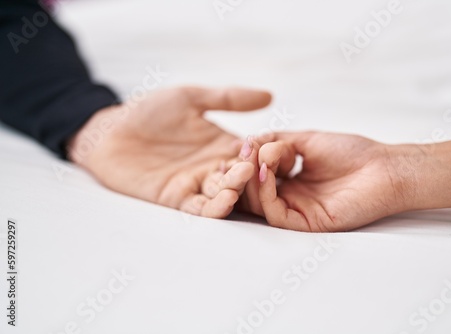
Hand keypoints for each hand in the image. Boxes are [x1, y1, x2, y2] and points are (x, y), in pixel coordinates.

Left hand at [68, 86, 270, 217]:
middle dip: (253, 174)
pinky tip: (225, 200)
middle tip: (262, 167)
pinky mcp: (176, 198)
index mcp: (222, 145)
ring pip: (225, 193)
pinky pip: (200, 208)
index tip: (280, 149)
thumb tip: (270, 96)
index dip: (266, 152)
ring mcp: (196, 184)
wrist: (110, 131)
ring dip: (236, 189)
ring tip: (242, 179)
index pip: (253, 153)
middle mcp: (214, 167)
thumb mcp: (191, 98)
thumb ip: (228, 98)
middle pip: (243, 177)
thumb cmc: (148, 111)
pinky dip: (215, 208)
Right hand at [243, 132, 411, 231]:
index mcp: (290, 181)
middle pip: (252, 193)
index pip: (255, 177)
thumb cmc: (353, 154)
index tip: (237, 147)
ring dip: (251, 180)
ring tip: (252, 159)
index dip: (243, 163)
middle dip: (242, 173)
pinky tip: (266, 172)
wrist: (385, 168)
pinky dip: (266, 193)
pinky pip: (275, 214)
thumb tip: (248, 143)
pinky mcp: (307, 224)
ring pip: (259, 205)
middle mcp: (290, 198)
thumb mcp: (306, 140)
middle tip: (241, 154)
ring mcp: (297, 212)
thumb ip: (276, 141)